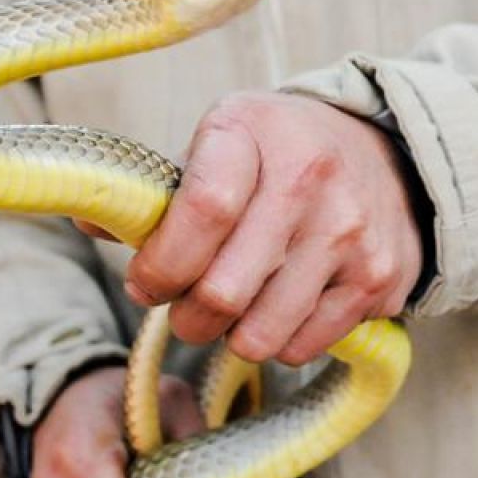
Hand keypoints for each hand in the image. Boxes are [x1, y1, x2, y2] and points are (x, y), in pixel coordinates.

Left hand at [85, 92, 421, 365]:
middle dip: (187, 317)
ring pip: (263, 332)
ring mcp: (351, 232)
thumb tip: (88, 219)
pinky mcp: (379, 278)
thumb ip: (156, 187)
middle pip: (224, 290)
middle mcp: (310, 179)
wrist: (389, 153)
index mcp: (253, 132)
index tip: (147, 281)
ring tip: (230, 313)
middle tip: (185, 309)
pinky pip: (306, 345)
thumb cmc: (279, 153)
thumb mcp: (220, 140)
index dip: (162, 264)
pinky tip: (280, 310)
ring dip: (230, 338)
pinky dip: (281, 342)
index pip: (202, 212)